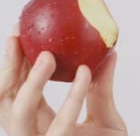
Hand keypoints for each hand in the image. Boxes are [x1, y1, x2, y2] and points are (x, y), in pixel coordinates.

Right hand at [0, 25, 127, 135]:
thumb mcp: (107, 117)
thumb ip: (102, 88)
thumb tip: (110, 52)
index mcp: (39, 123)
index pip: (15, 90)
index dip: (12, 63)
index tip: (19, 33)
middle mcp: (33, 134)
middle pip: (4, 100)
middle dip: (5, 67)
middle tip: (18, 37)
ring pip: (16, 115)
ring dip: (29, 82)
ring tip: (47, 56)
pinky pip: (58, 127)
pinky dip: (71, 98)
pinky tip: (86, 74)